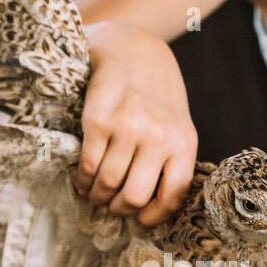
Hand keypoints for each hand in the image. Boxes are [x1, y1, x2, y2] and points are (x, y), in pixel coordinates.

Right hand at [76, 21, 198, 225]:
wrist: (131, 46)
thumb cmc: (155, 92)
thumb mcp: (177, 123)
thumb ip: (170, 158)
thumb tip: (151, 207)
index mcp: (183, 142)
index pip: (172, 196)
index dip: (153, 217)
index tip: (140, 220)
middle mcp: (158, 136)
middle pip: (135, 197)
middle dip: (119, 209)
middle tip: (111, 206)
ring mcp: (128, 127)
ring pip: (109, 184)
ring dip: (97, 196)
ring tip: (94, 193)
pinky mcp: (99, 120)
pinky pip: (89, 165)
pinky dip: (83, 180)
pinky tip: (83, 178)